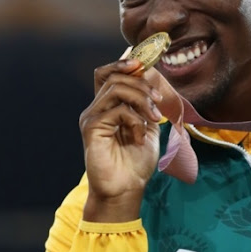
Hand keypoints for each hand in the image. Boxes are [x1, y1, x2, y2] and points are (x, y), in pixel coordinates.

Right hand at [79, 58, 163, 221]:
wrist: (127, 189)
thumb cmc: (136, 161)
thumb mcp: (148, 124)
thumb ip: (147, 101)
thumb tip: (150, 73)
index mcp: (108, 106)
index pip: (108, 72)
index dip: (124, 62)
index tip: (145, 63)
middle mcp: (97, 108)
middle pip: (113, 75)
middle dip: (141, 82)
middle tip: (158, 99)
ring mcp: (92, 117)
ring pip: (116, 88)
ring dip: (142, 99)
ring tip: (154, 117)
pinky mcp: (91, 128)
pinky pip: (116, 109)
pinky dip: (135, 119)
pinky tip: (140, 135)